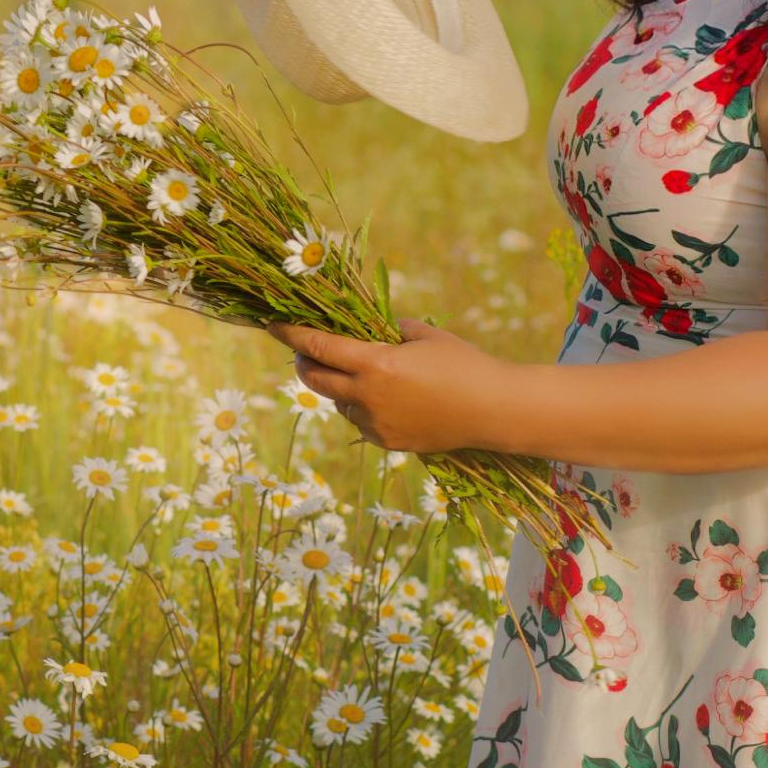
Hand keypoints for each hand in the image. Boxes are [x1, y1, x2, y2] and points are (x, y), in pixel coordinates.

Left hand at [273, 318, 497, 452]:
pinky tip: (382, 398)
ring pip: (338, 404)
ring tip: (358, 374)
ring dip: (337, 388)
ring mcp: (376, 424)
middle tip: (304, 351)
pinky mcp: (388, 442)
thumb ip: (390, 329)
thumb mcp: (425, 335)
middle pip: (315, 380)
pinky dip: (360, 408)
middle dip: (303, 363)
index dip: (291, 335)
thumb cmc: (464, 364)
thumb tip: (370, 329)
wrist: (494, 411)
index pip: (318, 347)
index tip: (274, 325)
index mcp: (375, 364)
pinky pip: (360, 423)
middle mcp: (368, 396)